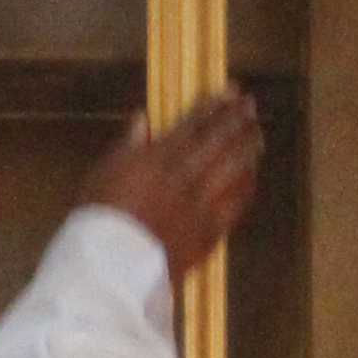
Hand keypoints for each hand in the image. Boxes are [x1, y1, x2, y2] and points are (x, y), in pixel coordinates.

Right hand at [79, 85, 261, 277]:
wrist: (112, 265)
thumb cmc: (99, 218)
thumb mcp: (104, 173)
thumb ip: (128, 146)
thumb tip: (143, 119)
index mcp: (157, 158)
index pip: (192, 125)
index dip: (213, 106)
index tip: (229, 92)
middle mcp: (184, 176)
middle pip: (218, 142)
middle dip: (236, 120)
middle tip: (250, 105)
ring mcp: (200, 204)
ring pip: (232, 169)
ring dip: (247, 149)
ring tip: (258, 133)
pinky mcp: (209, 232)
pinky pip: (235, 205)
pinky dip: (246, 187)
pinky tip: (253, 176)